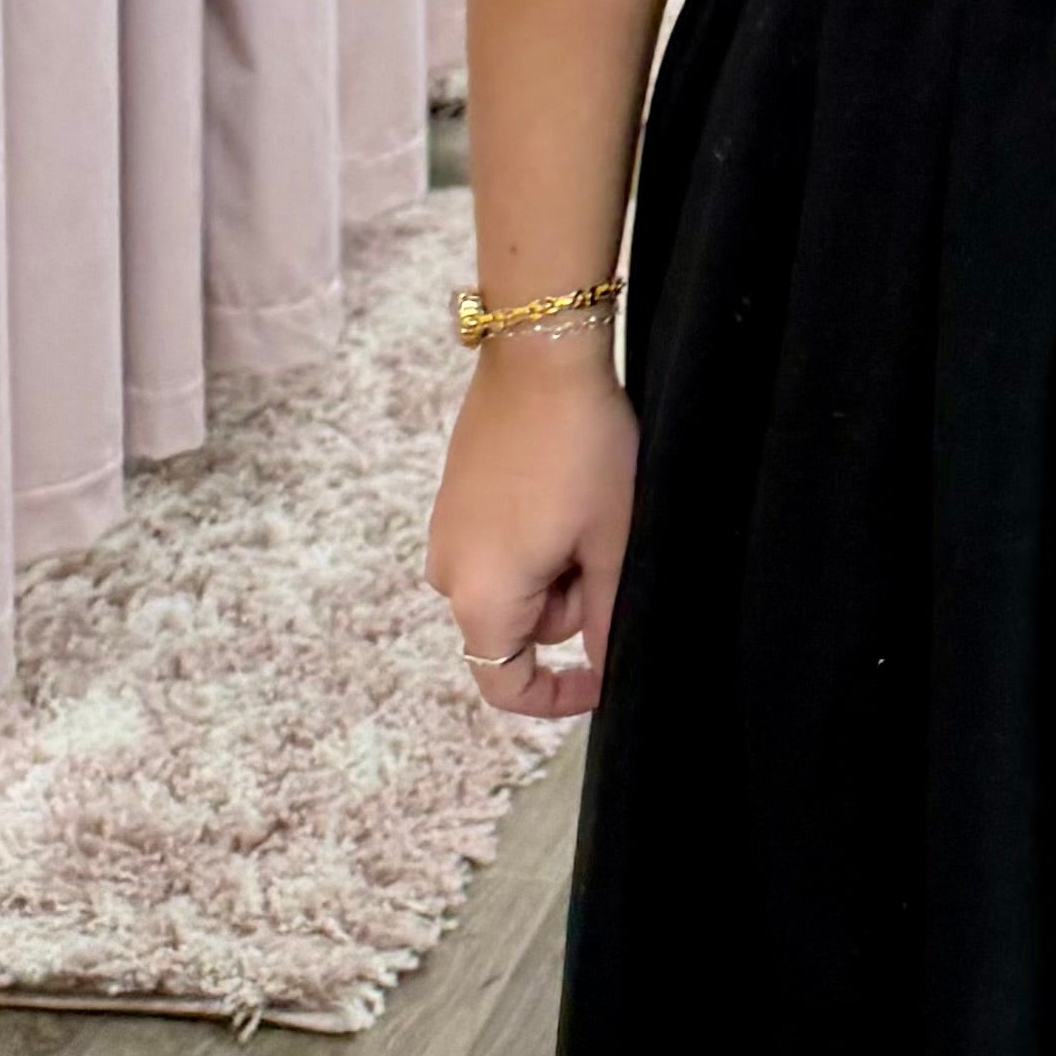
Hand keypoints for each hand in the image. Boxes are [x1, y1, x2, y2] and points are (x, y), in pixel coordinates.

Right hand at [427, 340, 638, 720]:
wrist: (538, 357)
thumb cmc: (582, 450)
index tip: (602, 677)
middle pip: (517, 630)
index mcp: (482, 598)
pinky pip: (500, 548)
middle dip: (570, 604)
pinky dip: (537, 539)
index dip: (556, 697)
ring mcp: (445, 534)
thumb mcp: (609, 541)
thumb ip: (604, 616)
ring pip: (514, 586)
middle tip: (607, 544)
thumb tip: (601, 664)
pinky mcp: (453, 502)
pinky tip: (565, 492)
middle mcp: (448, 575)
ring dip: (557, 569)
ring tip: (588, 510)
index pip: (504, 686)